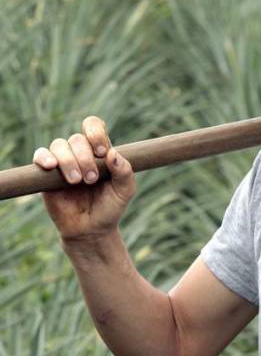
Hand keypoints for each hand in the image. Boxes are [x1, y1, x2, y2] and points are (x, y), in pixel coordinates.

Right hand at [33, 116, 135, 242]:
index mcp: (100, 152)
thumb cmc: (110, 207)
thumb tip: (113, 153)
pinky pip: (40, 155)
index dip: (96, 133)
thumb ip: (125, 171)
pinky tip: (51, 166)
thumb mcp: (125, 190)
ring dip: (68, 161)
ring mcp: (62, 162)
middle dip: (85, 158)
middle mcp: (80, 153)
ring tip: (76, 181)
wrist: (91, 229)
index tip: (102, 151)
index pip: (94, 127)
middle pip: (77, 138)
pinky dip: (44, 157)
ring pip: (59, 145)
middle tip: (91, 179)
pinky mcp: (45, 174)